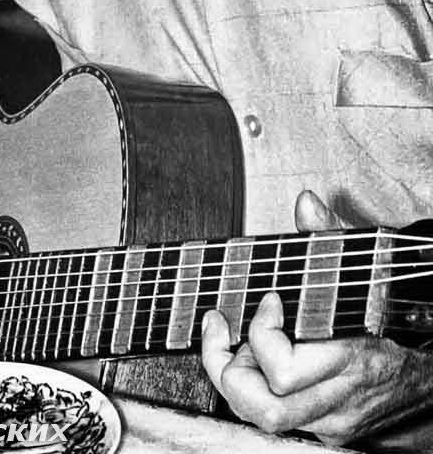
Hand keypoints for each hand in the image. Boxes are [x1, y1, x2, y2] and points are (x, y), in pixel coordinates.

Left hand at [201, 190, 431, 446]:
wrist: (426, 372)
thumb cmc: (388, 316)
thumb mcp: (362, 271)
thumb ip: (330, 237)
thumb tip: (307, 204)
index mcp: (350, 361)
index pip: (285, 372)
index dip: (260, 335)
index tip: (268, 300)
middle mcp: (338, 400)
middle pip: (267, 409)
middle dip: (226, 367)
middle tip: (221, 327)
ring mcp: (331, 420)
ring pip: (265, 419)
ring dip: (233, 378)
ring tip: (229, 341)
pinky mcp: (326, 428)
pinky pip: (274, 418)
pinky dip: (252, 386)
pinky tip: (250, 356)